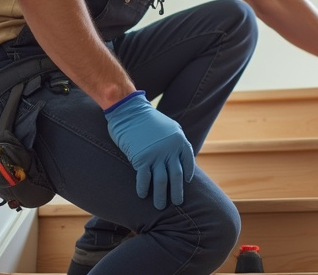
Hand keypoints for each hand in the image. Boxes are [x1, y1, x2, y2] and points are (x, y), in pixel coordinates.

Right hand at [104, 91, 194, 208]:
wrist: (130, 111)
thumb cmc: (147, 119)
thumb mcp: (169, 127)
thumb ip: (175, 141)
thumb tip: (178, 156)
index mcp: (179, 140)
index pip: (187, 161)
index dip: (187, 173)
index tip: (186, 182)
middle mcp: (170, 150)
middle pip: (176, 176)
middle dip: (177, 191)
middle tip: (178, 203)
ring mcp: (156, 155)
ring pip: (162, 181)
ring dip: (161, 196)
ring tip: (161, 206)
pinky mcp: (141, 158)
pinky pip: (144, 178)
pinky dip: (144, 188)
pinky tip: (143, 196)